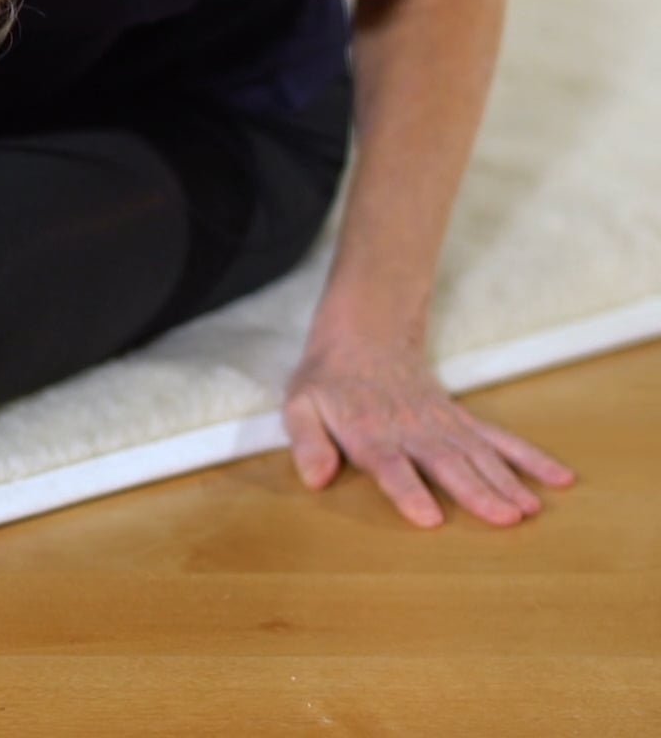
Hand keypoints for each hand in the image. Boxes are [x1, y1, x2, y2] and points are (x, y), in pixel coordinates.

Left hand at [282, 340, 575, 526]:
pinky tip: (558, 478)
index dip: (409, 491)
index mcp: (370, 433)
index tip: (430, 518)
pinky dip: (530, 458)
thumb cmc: (327, 384)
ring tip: (531, 510)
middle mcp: (412, 432)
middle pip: (447, 464)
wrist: (362, 339)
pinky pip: (500, 438)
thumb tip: (314, 478)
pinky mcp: (462, 420)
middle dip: (477, 492)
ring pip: (480, 455)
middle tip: (506, 518)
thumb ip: (306, 442)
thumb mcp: (300, 407)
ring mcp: (443, 425)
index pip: (390, 466)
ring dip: (508, 482)